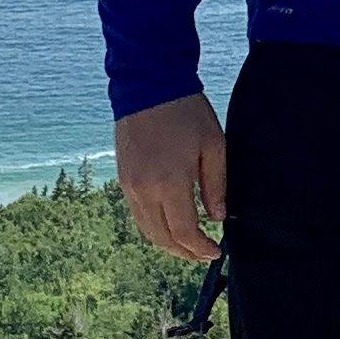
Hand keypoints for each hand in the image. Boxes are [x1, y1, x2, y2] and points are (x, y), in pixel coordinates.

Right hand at [115, 90, 226, 259]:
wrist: (148, 84)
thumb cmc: (186, 111)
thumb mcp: (213, 145)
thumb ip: (216, 185)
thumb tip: (217, 217)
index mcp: (170, 182)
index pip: (184, 232)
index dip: (200, 249)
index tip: (216, 252)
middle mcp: (145, 190)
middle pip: (162, 238)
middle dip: (184, 252)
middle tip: (204, 254)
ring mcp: (129, 185)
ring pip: (147, 229)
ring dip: (167, 243)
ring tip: (188, 244)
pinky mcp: (122, 177)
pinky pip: (137, 214)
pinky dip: (153, 226)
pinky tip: (170, 222)